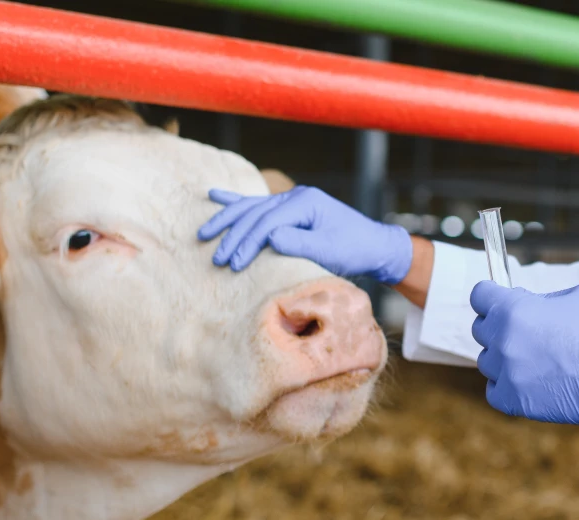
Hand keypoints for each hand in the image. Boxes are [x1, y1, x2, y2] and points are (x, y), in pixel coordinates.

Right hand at [198, 186, 412, 283]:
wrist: (374, 245)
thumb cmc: (354, 250)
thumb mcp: (330, 251)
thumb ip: (300, 243)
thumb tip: (270, 238)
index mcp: (306, 202)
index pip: (267, 222)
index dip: (248, 242)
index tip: (235, 264)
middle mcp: (295, 196)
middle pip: (254, 213)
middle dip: (233, 236)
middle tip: (217, 258)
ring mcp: (290, 200)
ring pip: (250, 207)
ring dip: (226, 220)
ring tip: (204, 234)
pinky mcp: (288, 208)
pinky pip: (256, 204)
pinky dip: (234, 202)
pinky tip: (214, 196)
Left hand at [470, 281, 578, 428]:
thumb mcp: (578, 296)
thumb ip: (541, 298)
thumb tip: (523, 302)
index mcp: (515, 311)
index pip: (479, 295)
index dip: (490, 295)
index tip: (500, 299)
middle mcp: (504, 341)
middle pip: (480, 328)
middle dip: (499, 325)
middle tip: (526, 330)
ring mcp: (506, 373)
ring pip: (487, 360)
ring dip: (503, 356)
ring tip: (535, 358)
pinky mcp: (513, 401)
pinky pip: (493, 389)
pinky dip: (506, 385)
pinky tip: (527, 379)